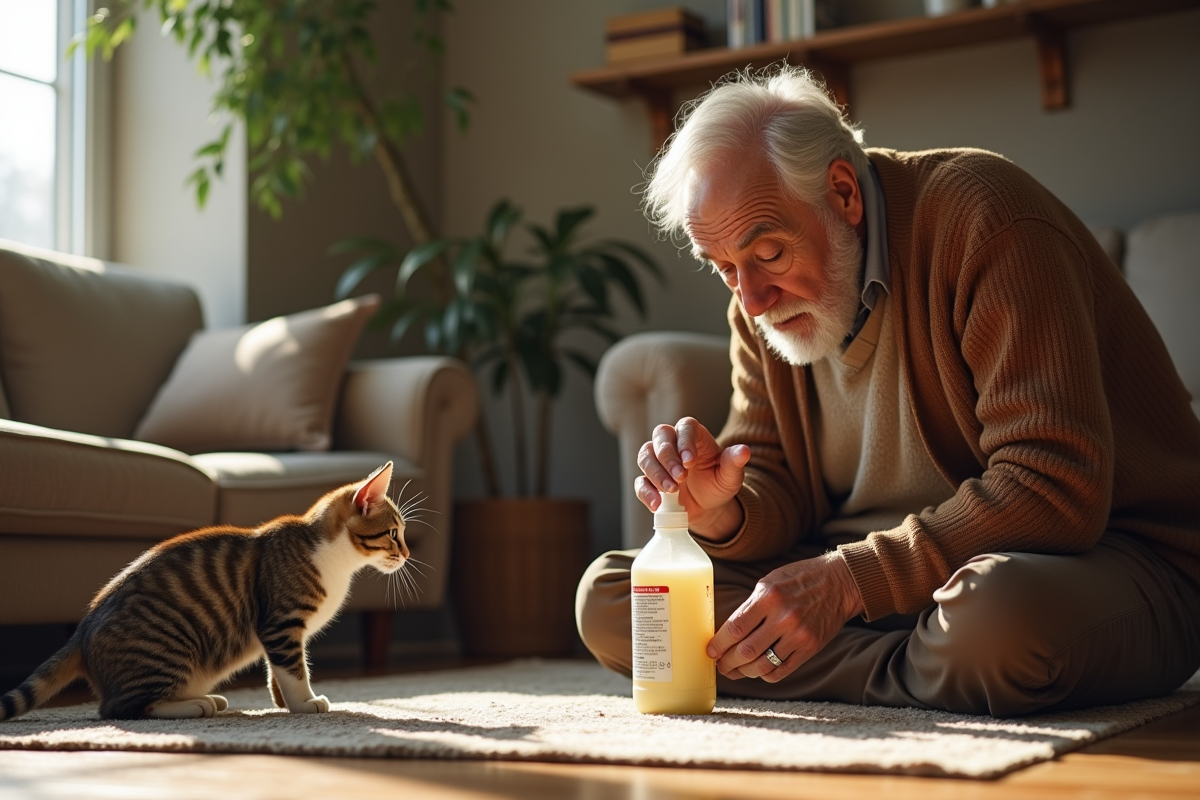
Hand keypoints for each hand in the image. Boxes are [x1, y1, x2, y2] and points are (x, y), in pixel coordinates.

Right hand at [635, 416, 750, 539]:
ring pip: (646, 456)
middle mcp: (673, 444)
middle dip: (668, 457)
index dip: (685, 441)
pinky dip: (646, 492)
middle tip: (680, 477)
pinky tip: (657, 504)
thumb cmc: (718, 484)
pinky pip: (640, 482)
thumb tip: (744, 451)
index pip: (685, 427)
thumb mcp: (730, 476)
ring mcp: (658, 462)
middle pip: (661, 437)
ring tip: (671, 491)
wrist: (708, 507)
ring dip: (656, 473)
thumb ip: (734, 463)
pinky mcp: (649, 481)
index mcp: (694, 436)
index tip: (690, 461)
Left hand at [706, 551, 864, 681]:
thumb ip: (750, 607)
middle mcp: (783, 618)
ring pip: (762, 665)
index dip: (718, 644)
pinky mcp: (810, 648)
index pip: (735, 628)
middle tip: (721, 666)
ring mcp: (798, 635)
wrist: (839, 582)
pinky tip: (759, 671)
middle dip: (727, 663)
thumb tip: (727, 633)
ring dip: (744, 672)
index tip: (710, 651)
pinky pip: (782, 670)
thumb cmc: (798, 579)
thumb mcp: (769, 583)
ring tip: (736, 671)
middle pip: (745, 651)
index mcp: (768, 597)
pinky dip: (766, 674)